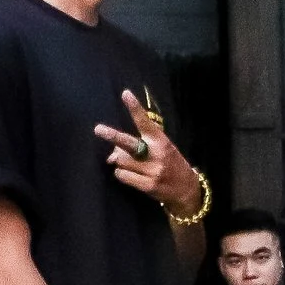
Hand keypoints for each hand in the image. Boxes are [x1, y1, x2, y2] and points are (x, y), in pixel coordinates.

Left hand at [96, 90, 205, 217]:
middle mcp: (156, 154)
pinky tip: (131, 175)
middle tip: (97, 129)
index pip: (145, 122)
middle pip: (128, 143)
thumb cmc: (170, 164)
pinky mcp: (148, 186)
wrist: (187, 190)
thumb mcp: (161, 150)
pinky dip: (122, 174)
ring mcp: (152, 171)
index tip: (125, 94)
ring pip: (121, 161)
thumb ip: (138, 147)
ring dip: (120, 161)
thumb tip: (110, 156)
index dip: (135, 108)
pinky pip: (123, 176)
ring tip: (131, 164)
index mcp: (160, 141)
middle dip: (112, 136)